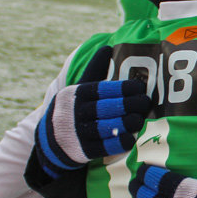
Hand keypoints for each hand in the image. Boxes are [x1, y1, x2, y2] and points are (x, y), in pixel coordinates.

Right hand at [34, 46, 150, 178]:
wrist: (50, 140)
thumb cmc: (73, 108)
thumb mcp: (78, 88)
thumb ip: (94, 70)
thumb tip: (107, 46)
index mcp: (77, 94)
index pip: (102, 89)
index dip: (123, 88)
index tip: (140, 87)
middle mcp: (76, 112)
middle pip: (106, 108)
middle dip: (129, 105)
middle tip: (146, 103)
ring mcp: (78, 133)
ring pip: (106, 128)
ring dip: (126, 123)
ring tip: (140, 119)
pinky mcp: (82, 151)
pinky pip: (104, 147)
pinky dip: (119, 143)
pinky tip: (131, 138)